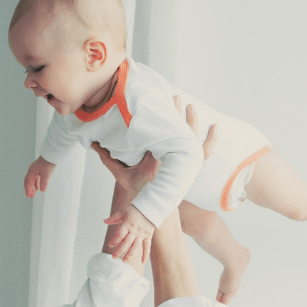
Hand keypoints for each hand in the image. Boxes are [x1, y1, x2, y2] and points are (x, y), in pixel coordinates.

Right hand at [23, 156, 56, 196]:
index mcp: (31, 171)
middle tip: (29, 196)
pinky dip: (35, 183)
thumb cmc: (48, 163)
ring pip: (31, 180)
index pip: (28, 182)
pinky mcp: (38, 169)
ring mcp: (35, 170)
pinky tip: (38, 188)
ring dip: (32, 187)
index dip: (28, 190)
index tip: (29, 196)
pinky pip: (35, 178)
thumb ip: (44, 182)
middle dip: (28, 189)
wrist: (51, 155)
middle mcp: (32, 171)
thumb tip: (42, 190)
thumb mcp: (47, 174)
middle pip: (27, 181)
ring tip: (33, 194)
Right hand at [90, 96, 217, 194]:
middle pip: (177, 131)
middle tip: (174, 96)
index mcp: (156, 160)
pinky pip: (205, 151)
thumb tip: (92, 143)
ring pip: (192, 138)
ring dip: (192, 121)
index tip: (158, 101)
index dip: (160, 117)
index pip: (159, 134)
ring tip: (190, 105)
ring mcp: (183, 164)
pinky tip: (215, 127)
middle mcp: (172, 161)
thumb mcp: (121, 175)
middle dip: (175, 112)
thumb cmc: (138, 191)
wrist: (155, 210)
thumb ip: (107, 158)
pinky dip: (211, 139)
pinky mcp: (190, 166)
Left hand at [104, 204, 155, 261]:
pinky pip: (147, 247)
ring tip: (124, 261)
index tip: (110, 245)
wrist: (150, 207)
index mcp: (127, 224)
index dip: (114, 241)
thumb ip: (114, 218)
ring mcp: (141, 234)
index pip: (119, 235)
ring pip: (135, 247)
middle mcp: (134, 231)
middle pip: (125, 243)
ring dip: (130, 255)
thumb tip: (104, 221)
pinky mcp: (148, 236)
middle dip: (119, 251)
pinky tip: (142, 262)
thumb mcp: (123, 211)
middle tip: (114, 257)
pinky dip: (145, 255)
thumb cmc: (136, 209)